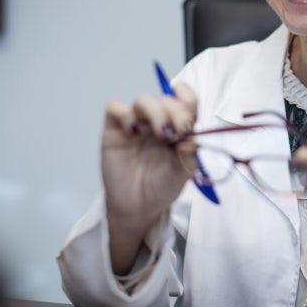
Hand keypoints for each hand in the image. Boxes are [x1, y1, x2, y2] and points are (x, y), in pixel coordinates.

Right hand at [101, 82, 197, 272]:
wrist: (138, 206)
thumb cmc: (161, 186)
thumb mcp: (182, 173)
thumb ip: (189, 156)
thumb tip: (192, 141)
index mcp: (178, 126)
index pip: (185, 100)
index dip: (188, 101)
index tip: (191, 120)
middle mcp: (158, 120)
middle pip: (166, 99)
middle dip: (176, 112)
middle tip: (180, 131)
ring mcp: (136, 122)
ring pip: (143, 99)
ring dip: (155, 112)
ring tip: (160, 134)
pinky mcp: (114, 129)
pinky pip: (115, 107)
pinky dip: (125, 114)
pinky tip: (132, 132)